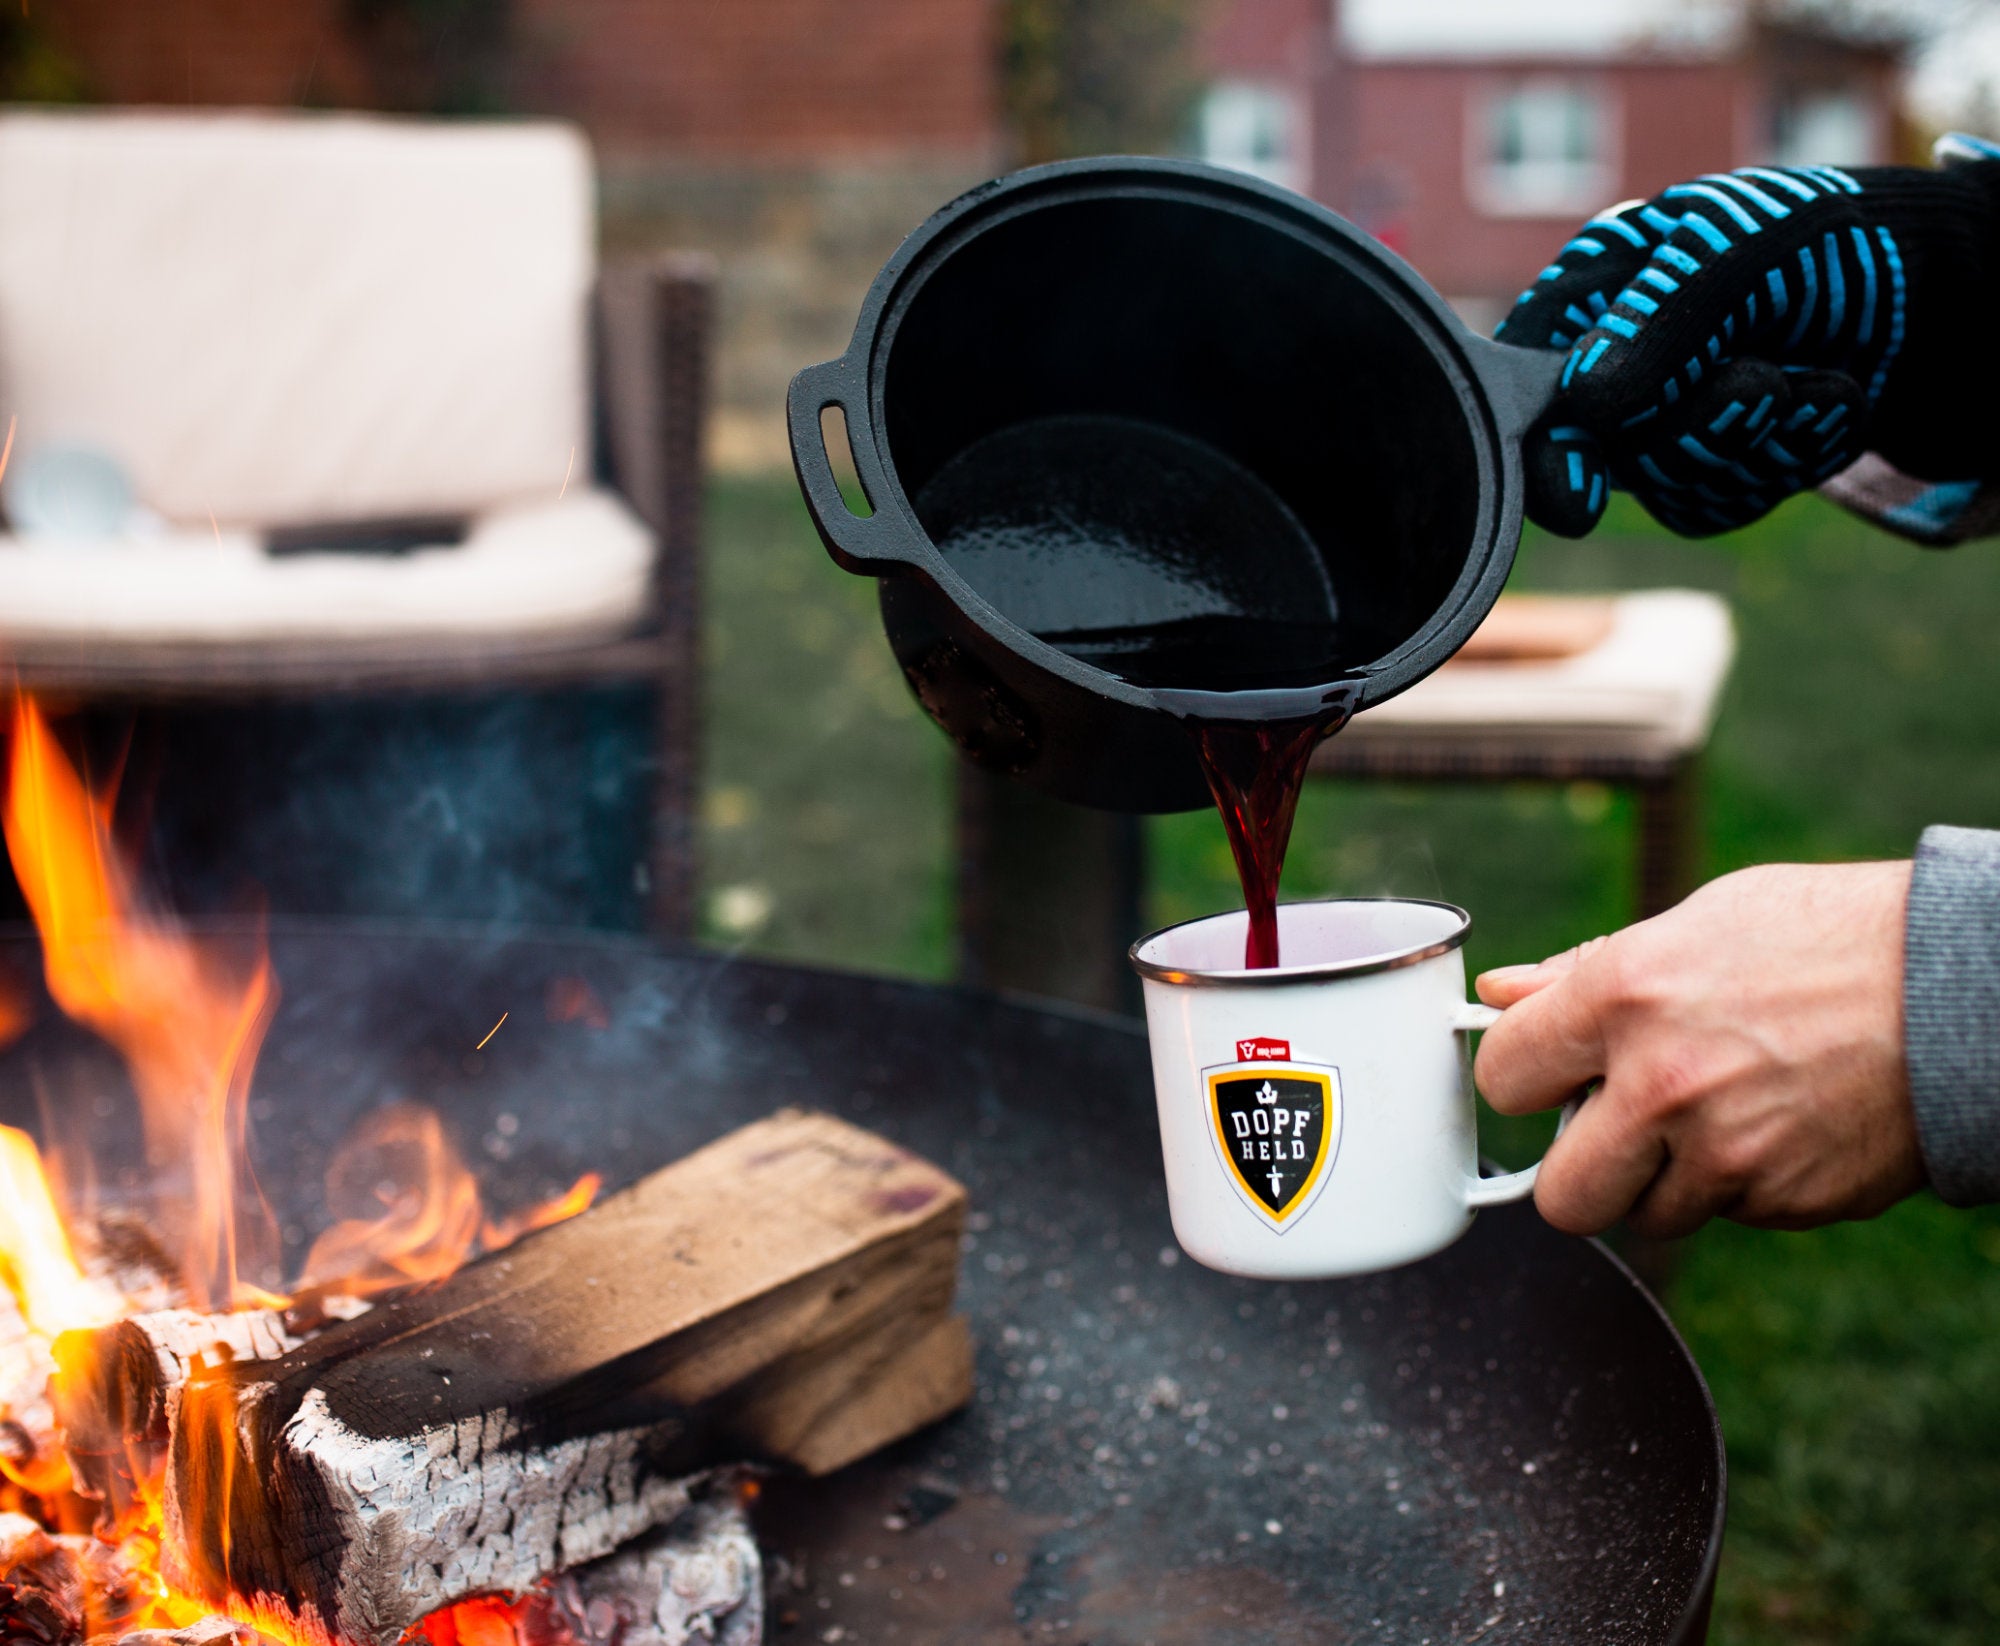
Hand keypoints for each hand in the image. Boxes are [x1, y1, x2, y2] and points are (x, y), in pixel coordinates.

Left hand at [1472, 861, 1923, 1239]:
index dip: (1520, 1077)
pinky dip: (1740, 1182)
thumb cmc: (1829, 937)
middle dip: (1580, 1171)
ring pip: (1648, 1215)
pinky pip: (1728, 1213)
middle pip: (1561, 1197)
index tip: (1542, 1074)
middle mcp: (1665, 1084)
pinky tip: (1779, 1120)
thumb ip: (1584, 972)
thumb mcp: (1696, 922)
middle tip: (1612, 1129)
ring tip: (1721, 1106)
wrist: (1964, 985)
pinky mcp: (1786, 1200)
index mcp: (1624, 998)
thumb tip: (1501, 993)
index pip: (1502, 1075)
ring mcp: (1728, 1153)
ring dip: (1666, 1178)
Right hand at [1498, 141, 1999, 537]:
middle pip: (1606, 458)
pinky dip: (1787, 460)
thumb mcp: (1736, 244)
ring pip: (1669, 488)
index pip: (1526, 389)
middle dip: (1700, 428)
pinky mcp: (1703, 475)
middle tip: (1764, 380)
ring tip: (1805, 377)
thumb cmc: (1807, 239)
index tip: (1578, 496)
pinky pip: (1720, 504)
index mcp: (1582, 303)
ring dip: (1760, 440)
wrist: (1907, 283)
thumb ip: (1657, 316)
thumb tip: (1582, 402)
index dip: (1545, 449)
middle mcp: (1601, 375)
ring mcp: (1648, 432)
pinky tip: (1814, 404)